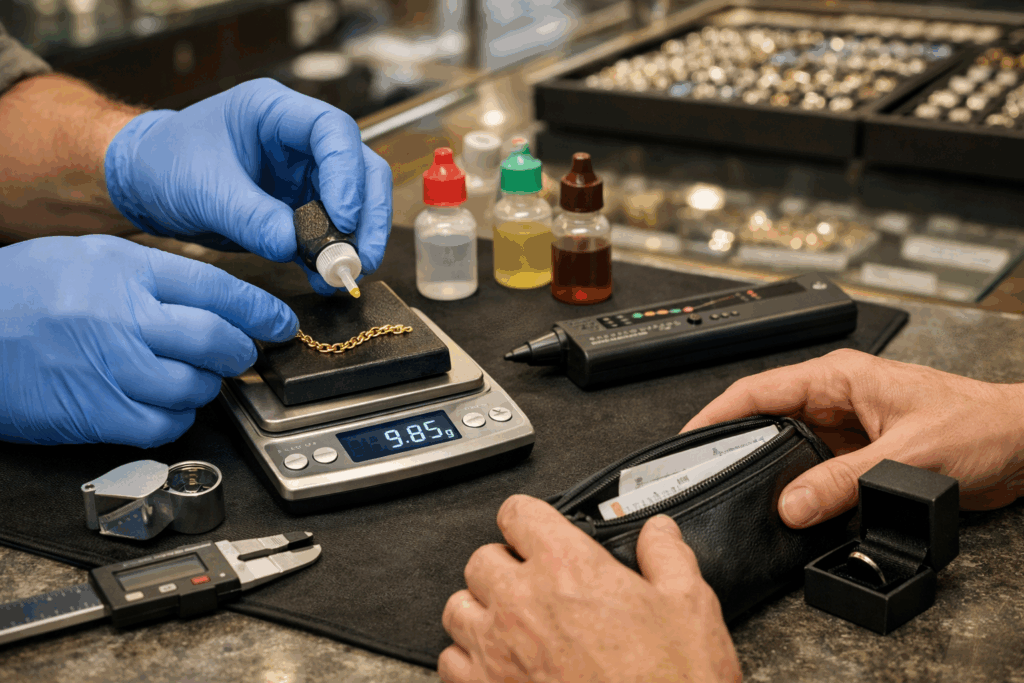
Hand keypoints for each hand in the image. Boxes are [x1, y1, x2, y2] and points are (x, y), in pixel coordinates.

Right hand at [0, 235, 296, 446]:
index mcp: (126, 270)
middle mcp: (124, 318)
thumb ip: (154, 274)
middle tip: (243, 352)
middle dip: (242, 351)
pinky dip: (177, 418)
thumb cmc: (23, 292)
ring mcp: (111, 369)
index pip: (216, 289)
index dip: (260, 310)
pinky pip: (164, 426)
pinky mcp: (97, 413)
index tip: (281, 321)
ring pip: (195, 387)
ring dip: (208, 386)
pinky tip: (167, 404)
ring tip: (194, 375)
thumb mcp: (90, 256)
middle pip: (215, 341)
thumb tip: (215, 298)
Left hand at [104, 79, 392, 294]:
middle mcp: (298, 142)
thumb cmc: (163, 165)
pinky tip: (325, 280)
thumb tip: (293, 245)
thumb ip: (249, 216)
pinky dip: (332, 258)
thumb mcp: (201, 188)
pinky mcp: (299, 210)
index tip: (343, 217)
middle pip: (360, 167)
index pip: (333, 131)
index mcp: (274, 113)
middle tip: (362, 256)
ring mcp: (303, 176)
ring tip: (346, 273)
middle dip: (367, 213)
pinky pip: (330, 234)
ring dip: (357, 240)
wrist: (143, 187)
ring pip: (356, 202)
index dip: (347, 174)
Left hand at [439, 495, 740, 682]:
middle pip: (482, 559)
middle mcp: (522, 603)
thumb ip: (667, 556)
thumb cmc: (671, 681)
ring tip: (511, 622)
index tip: (537, 531)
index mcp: (567, 568)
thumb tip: (658, 532)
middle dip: (504, 565)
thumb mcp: (689, 607)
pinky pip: (452, 662)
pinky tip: (499, 664)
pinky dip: (469, 659)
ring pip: (459, 608)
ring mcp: (497, 651)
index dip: (529, 519)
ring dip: (481, 610)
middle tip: (532, 581)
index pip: (518, 513)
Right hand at [682, 349, 1023, 527]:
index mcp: (838, 378)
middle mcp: (837, 400)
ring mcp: (847, 429)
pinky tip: (794, 508)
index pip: (758, 390)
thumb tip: (792, 504)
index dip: (717, 413)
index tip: (689, 437)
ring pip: (790, 450)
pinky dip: (801, 490)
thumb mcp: (905, 454)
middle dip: (738, 446)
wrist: (1023, 445)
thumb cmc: (979, 424)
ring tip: (747, 494)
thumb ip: (843, 481)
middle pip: (767, 420)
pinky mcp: (860, 457)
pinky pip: (815, 472)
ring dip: (773, 472)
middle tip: (711, 474)